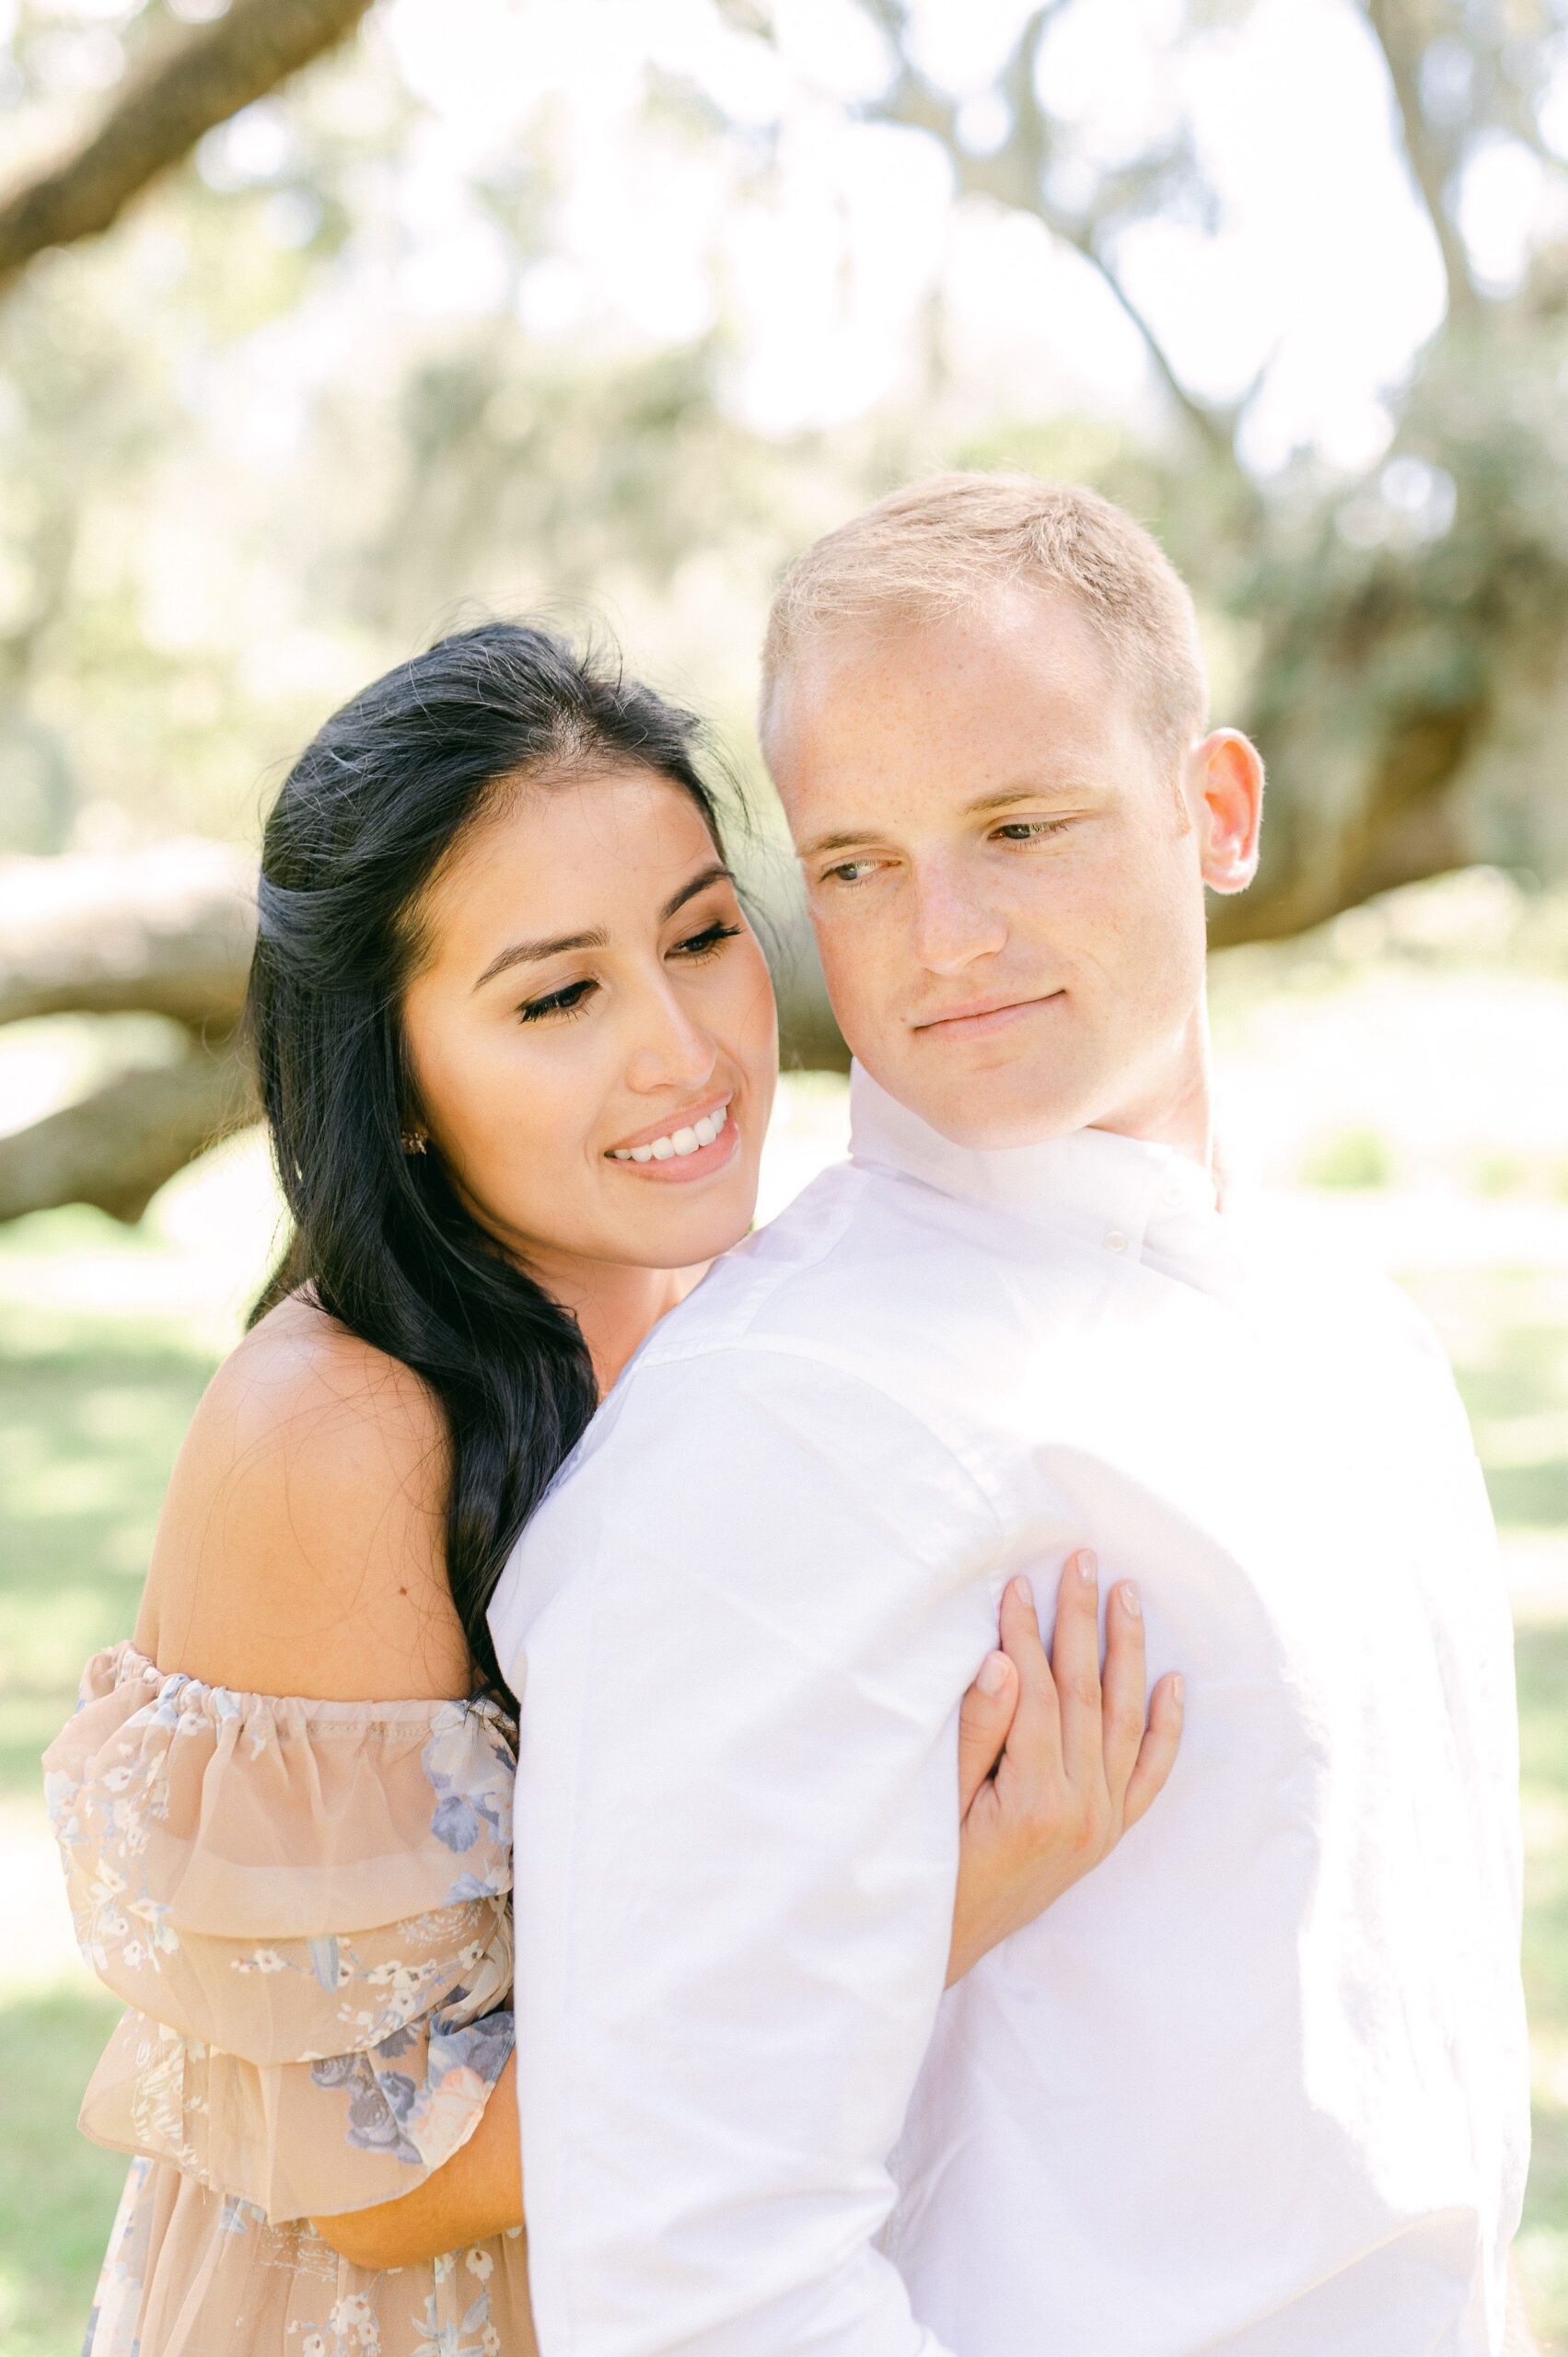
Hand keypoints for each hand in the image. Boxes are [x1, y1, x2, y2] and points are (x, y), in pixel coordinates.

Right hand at [946, 1551, 1183, 1984]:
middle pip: (1085, 1694)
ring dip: (1126, 1653)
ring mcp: (1102, 1824)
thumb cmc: (931, 1875)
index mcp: (1038, 1800)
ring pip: (1123, 1720)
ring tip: (1127, 1595)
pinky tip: (1173, 1683)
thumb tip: (1003, 1661)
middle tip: (1083, 1561)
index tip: (1017, 1583)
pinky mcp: (1108, 1834)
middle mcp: (1083, 1810)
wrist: (948, 1948)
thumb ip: (977, 1734)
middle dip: (1081, 1622)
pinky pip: (1148, 1774)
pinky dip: (1164, 1728)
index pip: (1037, 1693)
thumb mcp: (941, 1805)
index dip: (1025, 1633)